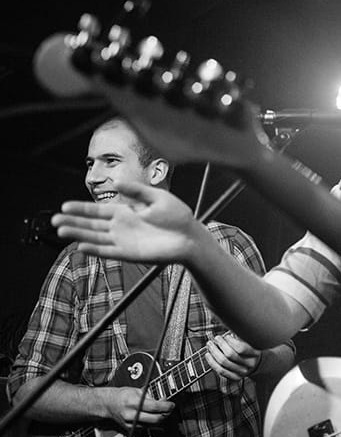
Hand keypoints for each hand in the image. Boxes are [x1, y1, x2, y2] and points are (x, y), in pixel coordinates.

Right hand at [51, 181, 210, 263]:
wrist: (191, 236)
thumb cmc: (177, 216)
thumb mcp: (157, 197)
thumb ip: (136, 191)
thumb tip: (116, 182)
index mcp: (126, 212)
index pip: (98, 210)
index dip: (81, 209)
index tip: (64, 206)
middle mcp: (121, 227)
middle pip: (91, 225)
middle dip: (73, 222)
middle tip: (54, 220)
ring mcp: (124, 241)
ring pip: (95, 238)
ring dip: (78, 235)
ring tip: (61, 231)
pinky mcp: (130, 254)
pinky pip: (108, 252)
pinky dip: (95, 250)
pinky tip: (81, 246)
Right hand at [98, 386, 173, 429]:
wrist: (109, 404)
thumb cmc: (123, 395)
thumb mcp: (138, 390)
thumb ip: (151, 396)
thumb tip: (163, 400)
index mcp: (134, 402)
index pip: (155, 407)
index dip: (166, 406)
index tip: (172, 404)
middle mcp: (132, 415)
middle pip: (155, 419)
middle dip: (166, 414)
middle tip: (169, 408)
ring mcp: (131, 423)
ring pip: (152, 425)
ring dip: (160, 419)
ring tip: (162, 411)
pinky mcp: (130, 429)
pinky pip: (146, 428)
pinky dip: (153, 423)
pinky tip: (155, 417)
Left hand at [205, 333, 261, 380]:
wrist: (254, 363)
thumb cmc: (249, 348)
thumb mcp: (249, 340)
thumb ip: (239, 335)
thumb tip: (226, 325)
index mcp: (255, 353)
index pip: (241, 348)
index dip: (231, 341)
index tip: (227, 336)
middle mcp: (249, 364)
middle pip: (231, 355)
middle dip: (221, 345)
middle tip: (216, 338)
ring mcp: (242, 372)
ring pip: (224, 363)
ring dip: (214, 352)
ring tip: (210, 345)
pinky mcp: (234, 377)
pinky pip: (221, 371)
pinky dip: (212, 362)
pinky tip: (208, 355)